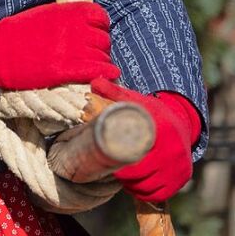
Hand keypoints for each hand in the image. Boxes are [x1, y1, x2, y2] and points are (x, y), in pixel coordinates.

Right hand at [0, 2, 119, 98]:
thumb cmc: (15, 34)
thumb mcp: (41, 15)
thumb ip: (64, 18)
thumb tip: (83, 27)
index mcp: (65, 12)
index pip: (98, 16)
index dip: (100, 26)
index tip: (96, 32)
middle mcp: (71, 29)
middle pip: (102, 39)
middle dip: (100, 47)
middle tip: (91, 54)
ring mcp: (69, 50)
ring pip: (102, 56)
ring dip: (101, 62)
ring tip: (94, 68)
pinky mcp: (64, 70)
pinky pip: (96, 70)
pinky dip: (105, 73)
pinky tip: (106, 75)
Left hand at [91, 77, 200, 201]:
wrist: (182, 123)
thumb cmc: (150, 112)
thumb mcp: (134, 98)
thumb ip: (113, 92)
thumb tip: (94, 82)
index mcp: (160, 128)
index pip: (134, 150)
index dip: (117, 157)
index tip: (106, 155)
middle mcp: (173, 149)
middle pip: (139, 172)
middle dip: (121, 172)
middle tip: (110, 165)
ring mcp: (179, 166)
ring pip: (147, 185)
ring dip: (131, 184)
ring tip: (122, 173)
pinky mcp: (182, 178)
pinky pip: (158, 194)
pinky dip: (144, 192)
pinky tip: (135, 183)